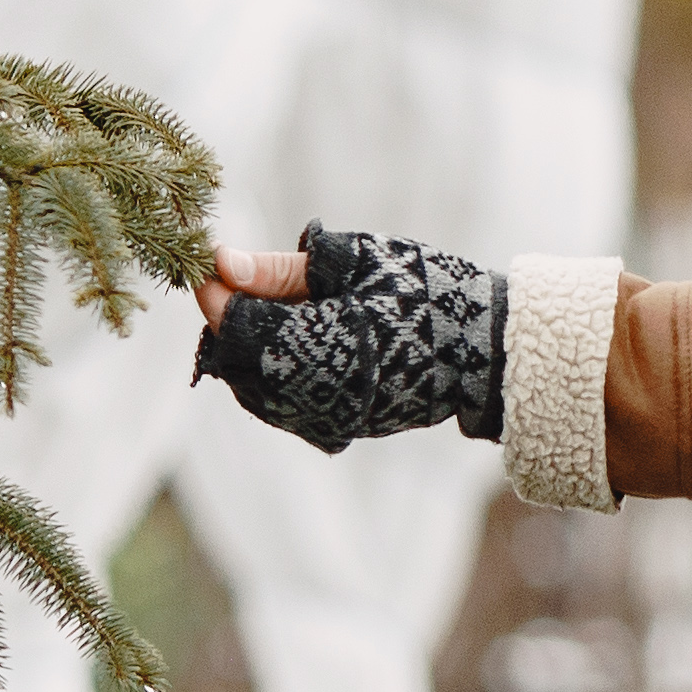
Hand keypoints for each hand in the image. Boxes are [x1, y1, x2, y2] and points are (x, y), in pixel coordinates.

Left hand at [188, 225, 507, 451]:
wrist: (480, 347)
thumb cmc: (422, 289)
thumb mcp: (353, 262)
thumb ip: (280, 269)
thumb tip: (221, 263)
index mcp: (319, 346)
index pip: (236, 328)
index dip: (216, 295)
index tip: (211, 262)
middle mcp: (314, 395)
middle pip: (236, 362)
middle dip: (228, 321)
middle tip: (236, 279)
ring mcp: (324, 418)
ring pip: (252, 388)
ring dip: (246, 348)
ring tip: (263, 305)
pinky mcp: (334, 429)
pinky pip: (278, 404)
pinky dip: (269, 372)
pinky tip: (286, 340)